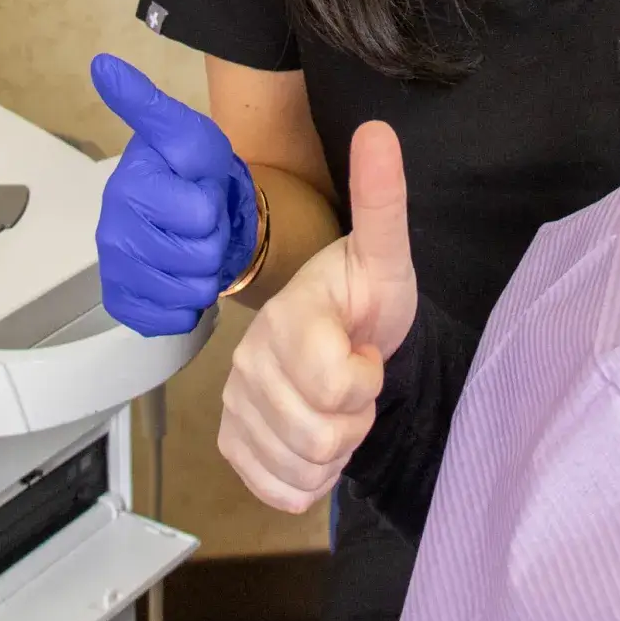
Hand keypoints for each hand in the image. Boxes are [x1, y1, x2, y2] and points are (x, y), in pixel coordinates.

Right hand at [91, 54, 259, 335]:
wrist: (201, 209)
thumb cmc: (196, 170)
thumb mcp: (190, 133)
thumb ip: (150, 104)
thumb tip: (104, 66)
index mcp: (129, 185)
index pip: (198, 212)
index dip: (212, 203)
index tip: (200, 187)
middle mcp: (114, 229)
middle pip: (200, 254)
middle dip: (215, 237)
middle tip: (206, 219)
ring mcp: (116, 268)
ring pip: (191, 288)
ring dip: (207, 269)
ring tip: (197, 244)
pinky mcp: (123, 301)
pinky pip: (170, 318)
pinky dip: (189, 304)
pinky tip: (184, 276)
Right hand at [217, 120, 416, 513]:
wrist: (347, 333)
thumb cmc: (367, 294)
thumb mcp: (386, 251)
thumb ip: (383, 199)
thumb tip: (378, 129)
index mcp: (289, 317)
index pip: (341, 386)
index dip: (369, 377)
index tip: (366, 346)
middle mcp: (250, 362)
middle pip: (326, 435)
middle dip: (358, 414)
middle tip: (357, 375)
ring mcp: (236, 404)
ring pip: (307, 467)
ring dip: (338, 445)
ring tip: (338, 401)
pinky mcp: (233, 442)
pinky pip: (283, 491)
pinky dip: (310, 475)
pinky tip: (315, 431)